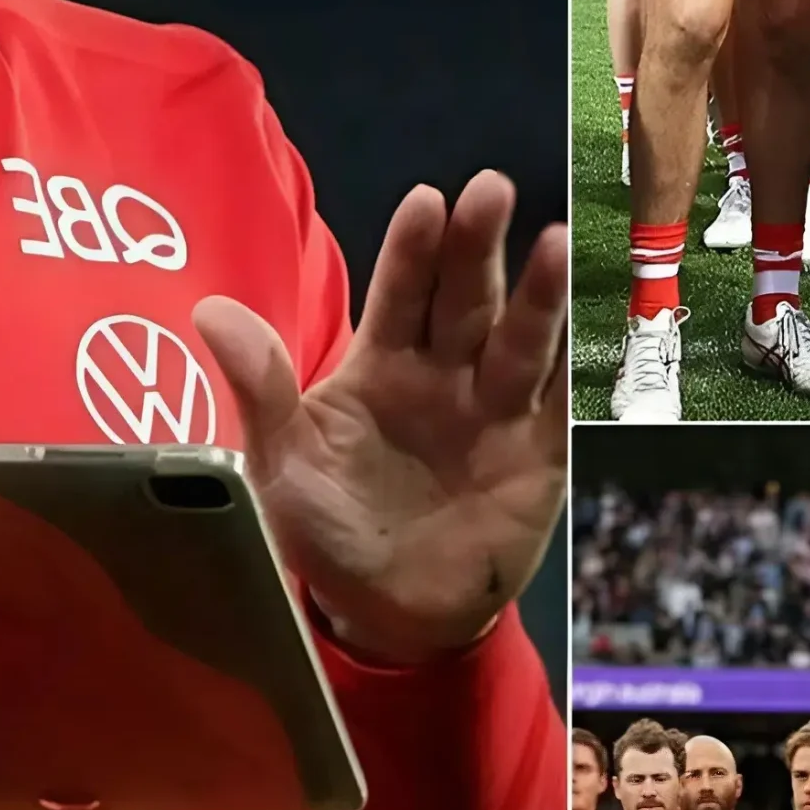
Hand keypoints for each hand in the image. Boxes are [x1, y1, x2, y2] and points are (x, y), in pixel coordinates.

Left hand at [194, 173, 564, 661]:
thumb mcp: (283, 465)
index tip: (426, 202)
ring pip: (520, 342)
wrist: (389, 617)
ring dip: (539, 295)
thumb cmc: (328, 532)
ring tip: (558, 244)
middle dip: (477, 247)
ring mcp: (495, 413)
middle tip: (491, 191)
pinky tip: (600, 327)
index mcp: (380, 366)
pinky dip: (583, 368)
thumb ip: (261, 389)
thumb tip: (209, 310)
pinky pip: (563, 406)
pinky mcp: (538, 458)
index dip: (412, 251)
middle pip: (464, 300)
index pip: (398, 294)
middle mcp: (443, 375)